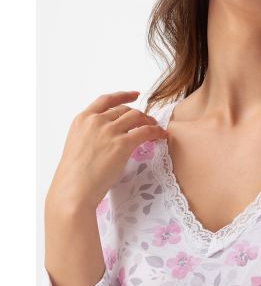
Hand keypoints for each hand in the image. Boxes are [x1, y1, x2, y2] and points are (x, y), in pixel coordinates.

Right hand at [45, 91, 167, 212]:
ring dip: (149, 121)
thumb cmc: (74, 175)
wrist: (73, 190)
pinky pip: (146, 131)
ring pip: (137, 117)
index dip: (123, 95)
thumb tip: (110, 135)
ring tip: (155, 128)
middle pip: (125, 110)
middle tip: (148, 122)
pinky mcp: (122, 144)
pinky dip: (156, 131)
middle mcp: (96, 121)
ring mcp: (109, 131)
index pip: (106, 100)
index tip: (135, 94)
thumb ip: (91, 134)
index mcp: (82, 119)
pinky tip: (161, 135)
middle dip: (139, 115)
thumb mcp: (77, 144)